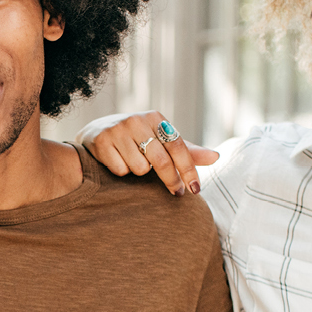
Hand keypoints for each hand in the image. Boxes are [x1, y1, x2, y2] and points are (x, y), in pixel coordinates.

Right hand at [75, 110, 219, 194]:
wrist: (95, 132)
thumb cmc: (136, 139)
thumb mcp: (161, 140)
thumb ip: (186, 150)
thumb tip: (216, 157)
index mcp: (156, 118)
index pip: (178, 146)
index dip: (188, 169)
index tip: (195, 189)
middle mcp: (137, 120)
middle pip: (160, 160)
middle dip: (171, 180)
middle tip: (177, 193)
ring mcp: (118, 130)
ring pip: (140, 168)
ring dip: (139, 172)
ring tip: (133, 163)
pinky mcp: (102, 141)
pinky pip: (121, 170)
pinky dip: (122, 172)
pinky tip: (117, 162)